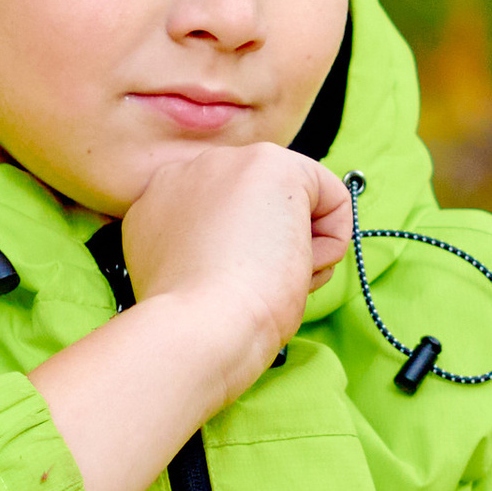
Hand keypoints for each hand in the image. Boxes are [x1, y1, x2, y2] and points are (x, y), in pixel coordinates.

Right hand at [31, 154, 350, 490]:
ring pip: (298, 203)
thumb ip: (209, 251)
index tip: (233, 290)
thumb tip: (261, 249)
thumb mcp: (189, 278)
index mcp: (158, 203)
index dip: (246, 261)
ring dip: (300, 250)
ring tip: (271, 281)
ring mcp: (227, 162)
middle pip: (264, 208)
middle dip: (276, 250)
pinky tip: (297, 266)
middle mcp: (187, 171)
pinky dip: (333, 241)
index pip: (229, 220)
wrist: (198, 328)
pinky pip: (333, 197)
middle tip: (258, 289)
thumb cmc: (196, 325)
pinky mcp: (272, 164)